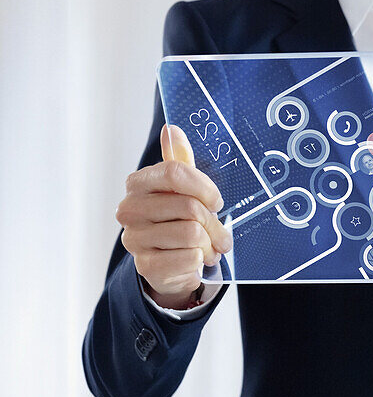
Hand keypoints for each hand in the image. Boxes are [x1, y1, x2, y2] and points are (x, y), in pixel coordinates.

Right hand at [115, 124, 231, 309]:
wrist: (168, 263)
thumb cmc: (177, 219)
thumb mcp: (181, 189)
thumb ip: (178, 159)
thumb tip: (171, 129)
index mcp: (138, 184)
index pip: (175, 172)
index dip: (204, 187)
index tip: (216, 201)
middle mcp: (129, 210)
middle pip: (189, 206)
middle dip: (213, 222)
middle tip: (218, 233)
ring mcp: (134, 239)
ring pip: (192, 233)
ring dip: (209, 243)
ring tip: (207, 246)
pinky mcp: (145, 266)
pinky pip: (190, 257)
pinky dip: (200, 260)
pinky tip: (195, 260)